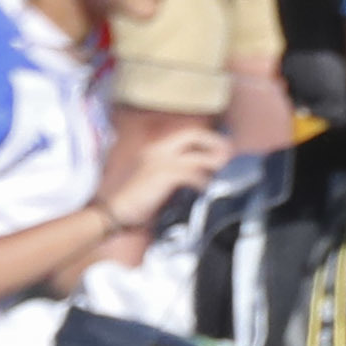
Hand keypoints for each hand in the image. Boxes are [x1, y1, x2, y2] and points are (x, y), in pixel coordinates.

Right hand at [96, 109, 230, 236]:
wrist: (116, 211)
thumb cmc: (137, 201)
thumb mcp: (158, 181)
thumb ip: (178, 173)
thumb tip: (205, 174)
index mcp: (156, 148)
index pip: (187, 133)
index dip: (208, 139)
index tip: (224, 149)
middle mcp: (157, 148)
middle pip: (194, 134)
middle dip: (216, 143)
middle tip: (230, 156)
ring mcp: (160, 160)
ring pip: (198, 156)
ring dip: (215, 165)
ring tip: (226, 174)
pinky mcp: (164, 175)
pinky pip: (193, 175)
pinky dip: (205, 183)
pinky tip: (209, 192)